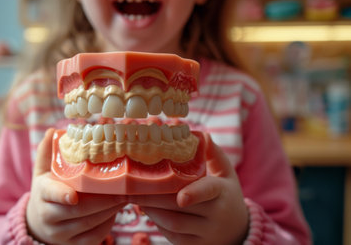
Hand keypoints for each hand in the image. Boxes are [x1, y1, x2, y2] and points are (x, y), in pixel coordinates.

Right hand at [26, 128, 126, 244]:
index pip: (52, 195)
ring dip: (111, 210)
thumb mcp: (42, 173)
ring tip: (126, 196)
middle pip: (79, 211)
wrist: (39, 225)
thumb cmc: (46, 193)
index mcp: (43, 196)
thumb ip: (46, 153)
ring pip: (90, 224)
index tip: (74, 195)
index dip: (62, 196)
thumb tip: (54, 131)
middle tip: (124, 189)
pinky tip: (117, 210)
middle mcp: (50, 218)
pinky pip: (95, 236)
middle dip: (104, 200)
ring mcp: (62, 234)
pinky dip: (108, 223)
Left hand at [128, 135, 248, 244]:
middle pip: (180, 208)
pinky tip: (146, 210)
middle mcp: (216, 215)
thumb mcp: (226, 173)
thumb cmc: (225, 194)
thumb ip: (212, 153)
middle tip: (131, 187)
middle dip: (152, 197)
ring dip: (151, 210)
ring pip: (173, 224)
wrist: (237, 230)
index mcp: (223, 192)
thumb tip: (197, 133)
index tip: (181, 197)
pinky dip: (156, 223)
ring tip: (134, 197)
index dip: (194, 194)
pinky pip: (172, 235)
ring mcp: (206, 233)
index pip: (208, 191)